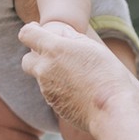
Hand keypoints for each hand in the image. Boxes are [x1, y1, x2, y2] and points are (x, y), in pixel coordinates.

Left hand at [19, 21, 134, 130]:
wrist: (112, 109)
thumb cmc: (107, 74)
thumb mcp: (93, 48)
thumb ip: (73, 38)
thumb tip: (62, 33)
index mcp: (54, 49)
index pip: (27, 34)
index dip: (30, 30)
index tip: (37, 30)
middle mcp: (45, 69)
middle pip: (27, 59)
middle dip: (36, 56)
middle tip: (55, 56)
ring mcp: (46, 89)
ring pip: (41, 78)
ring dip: (51, 73)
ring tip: (77, 75)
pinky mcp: (53, 104)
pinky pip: (50, 92)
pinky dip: (59, 89)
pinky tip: (79, 90)